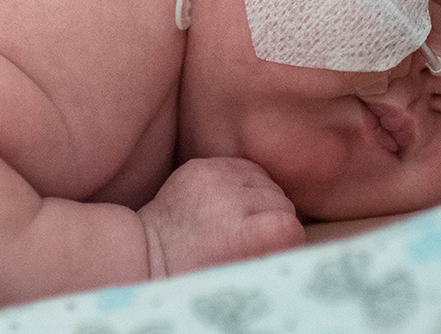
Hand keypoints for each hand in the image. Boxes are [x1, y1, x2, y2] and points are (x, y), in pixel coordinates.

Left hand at [138, 157, 304, 277]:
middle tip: (250, 239)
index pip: (289, 226)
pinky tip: (229, 202)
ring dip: (261, 199)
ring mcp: (210, 176)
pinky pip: (246, 168)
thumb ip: (269, 256)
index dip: (287, 238)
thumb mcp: (238, 275)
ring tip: (238, 220)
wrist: (147, 253)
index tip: (272, 249)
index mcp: (233, 235)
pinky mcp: (200, 165)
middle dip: (274, 218)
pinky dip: (246, 184)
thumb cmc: (197, 274)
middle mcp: (223, 199)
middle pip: (282, 202)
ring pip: (268, 182)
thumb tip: (293, 240)